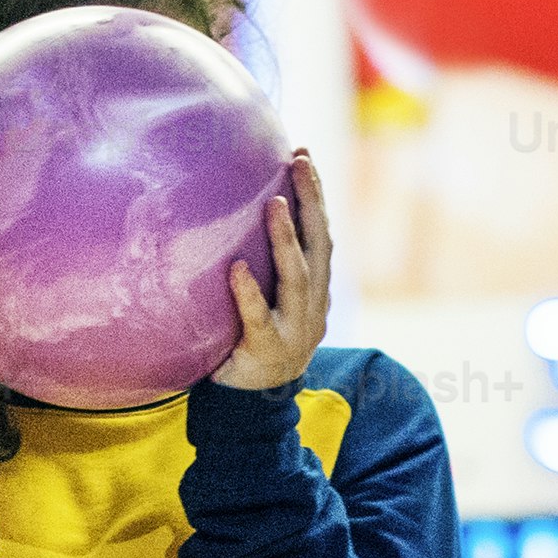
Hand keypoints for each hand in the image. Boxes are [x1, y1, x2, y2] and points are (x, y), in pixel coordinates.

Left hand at [211, 154, 332, 392]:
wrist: (256, 403)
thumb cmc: (255, 340)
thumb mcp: (272, 299)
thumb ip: (270, 265)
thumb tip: (246, 211)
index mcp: (315, 289)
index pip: (320, 233)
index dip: (316, 194)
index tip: (303, 154)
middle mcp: (313, 304)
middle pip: (319, 245)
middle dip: (313, 202)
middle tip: (299, 161)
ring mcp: (295, 328)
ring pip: (298, 278)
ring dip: (287, 239)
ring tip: (275, 203)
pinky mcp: (267, 350)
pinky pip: (258, 319)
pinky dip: (249, 293)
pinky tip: (236, 268)